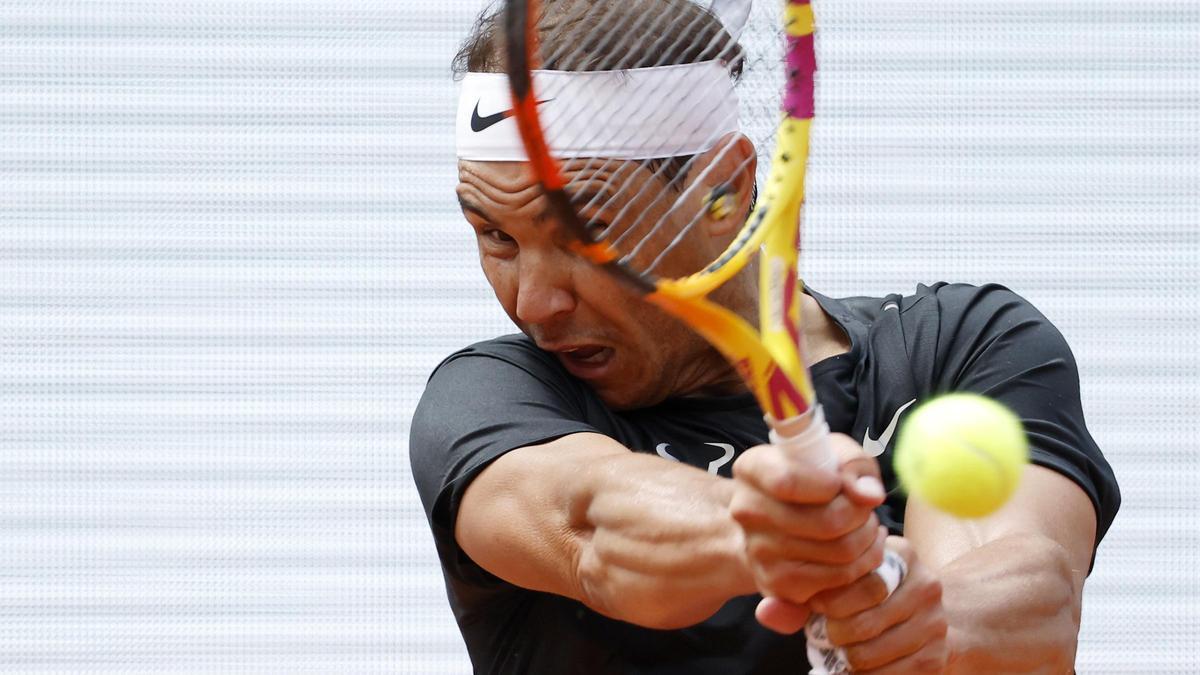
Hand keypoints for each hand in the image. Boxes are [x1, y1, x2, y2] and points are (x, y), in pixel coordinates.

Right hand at [730, 433, 887, 608]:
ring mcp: (759, 552)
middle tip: (865, 508)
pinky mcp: (778, 584)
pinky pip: (840, 578)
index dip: (831, 485)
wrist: (776, 524)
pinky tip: (858, 549)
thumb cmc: (811, 481)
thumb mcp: (833, 454)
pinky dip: (862, 563)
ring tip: (864, 526)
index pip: (788, 482)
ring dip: (867, 538)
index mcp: (752, 469)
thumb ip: (854, 465)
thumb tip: (868, 495)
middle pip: (828, 521)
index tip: (841, 484)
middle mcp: (746, 511)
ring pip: (841, 551)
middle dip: (862, 514)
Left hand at [808, 536, 948, 673]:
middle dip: (835, 634)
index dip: (829, 601)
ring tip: (839, 651)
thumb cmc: (872, 595)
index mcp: (902, 556)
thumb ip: (809, 592)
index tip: (816, 606)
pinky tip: (854, 668)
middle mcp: (926, 585)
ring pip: (873, 652)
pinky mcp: (937, 655)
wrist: (924, 616)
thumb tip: (768, 612)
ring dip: (847, 658)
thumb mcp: (849, 580)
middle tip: (826, 635)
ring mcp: (935, 622)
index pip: (859, 582)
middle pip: (866, 621)